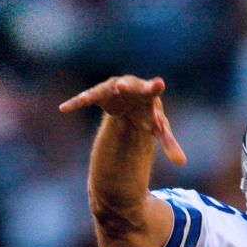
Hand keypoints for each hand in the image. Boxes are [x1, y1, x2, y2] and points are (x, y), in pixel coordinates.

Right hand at [59, 75, 186, 164]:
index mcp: (148, 95)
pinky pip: (87, 97)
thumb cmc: (148, 116)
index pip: (152, 90)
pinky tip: (64, 108)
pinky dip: (77, 102)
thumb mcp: (158, 130)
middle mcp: (131, 87)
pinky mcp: (100, 94)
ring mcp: (113, 88)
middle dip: (125, 86)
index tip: (159, 83)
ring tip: (88, 97)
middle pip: (129, 86)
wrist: (132, 104)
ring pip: (104, 89)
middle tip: (121, 85)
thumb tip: (182, 163)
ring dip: (97, 92)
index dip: (154, 88)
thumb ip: (170, 144)